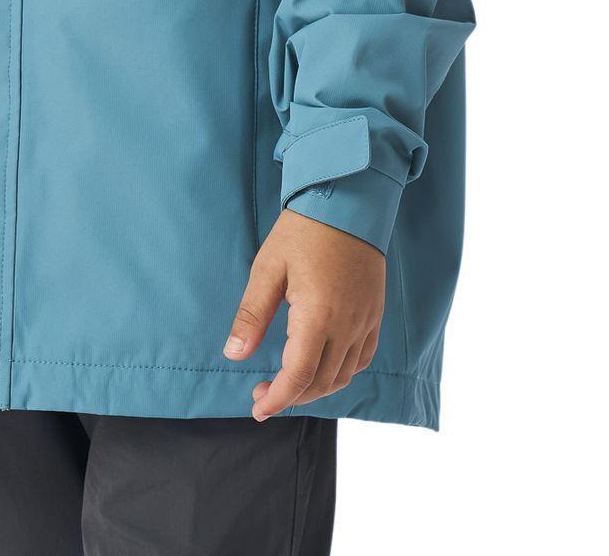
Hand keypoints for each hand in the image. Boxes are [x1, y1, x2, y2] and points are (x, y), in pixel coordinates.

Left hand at [223, 208, 385, 418]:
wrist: (348, 200)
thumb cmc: (303, 230)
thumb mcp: (268, 268)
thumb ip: (252, 314)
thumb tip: (234, 354)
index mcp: (318, 317)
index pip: (298, 377)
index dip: (277, 399)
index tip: (257, 408)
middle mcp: (347, 325)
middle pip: (322, 383)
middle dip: (291, 396)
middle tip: (263, 393)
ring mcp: (365, 320)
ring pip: (344, 375)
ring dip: (316, 388)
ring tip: (289, 384)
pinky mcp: (375, 312)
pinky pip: (362, 357)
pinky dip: (342, 372)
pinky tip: (324, 367)